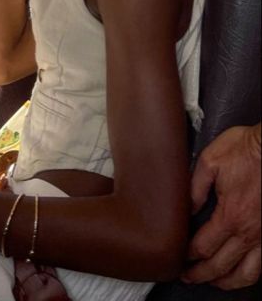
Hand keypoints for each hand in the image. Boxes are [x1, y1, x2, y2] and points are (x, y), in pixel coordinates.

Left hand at [182, 123, 260, 288]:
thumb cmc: (247, 149)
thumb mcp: (212, 160)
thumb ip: (195, 187)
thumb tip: (186, 208)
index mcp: (230, 215)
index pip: (203, 246)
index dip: (189, 255)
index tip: (180, 258)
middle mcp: (248, 232)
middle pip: (221, 265)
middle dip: (201, 274)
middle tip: (188, 277)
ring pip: (246, 273)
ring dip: (227, 281)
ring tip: (214, 281)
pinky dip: (249, 274)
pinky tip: (241, 271)